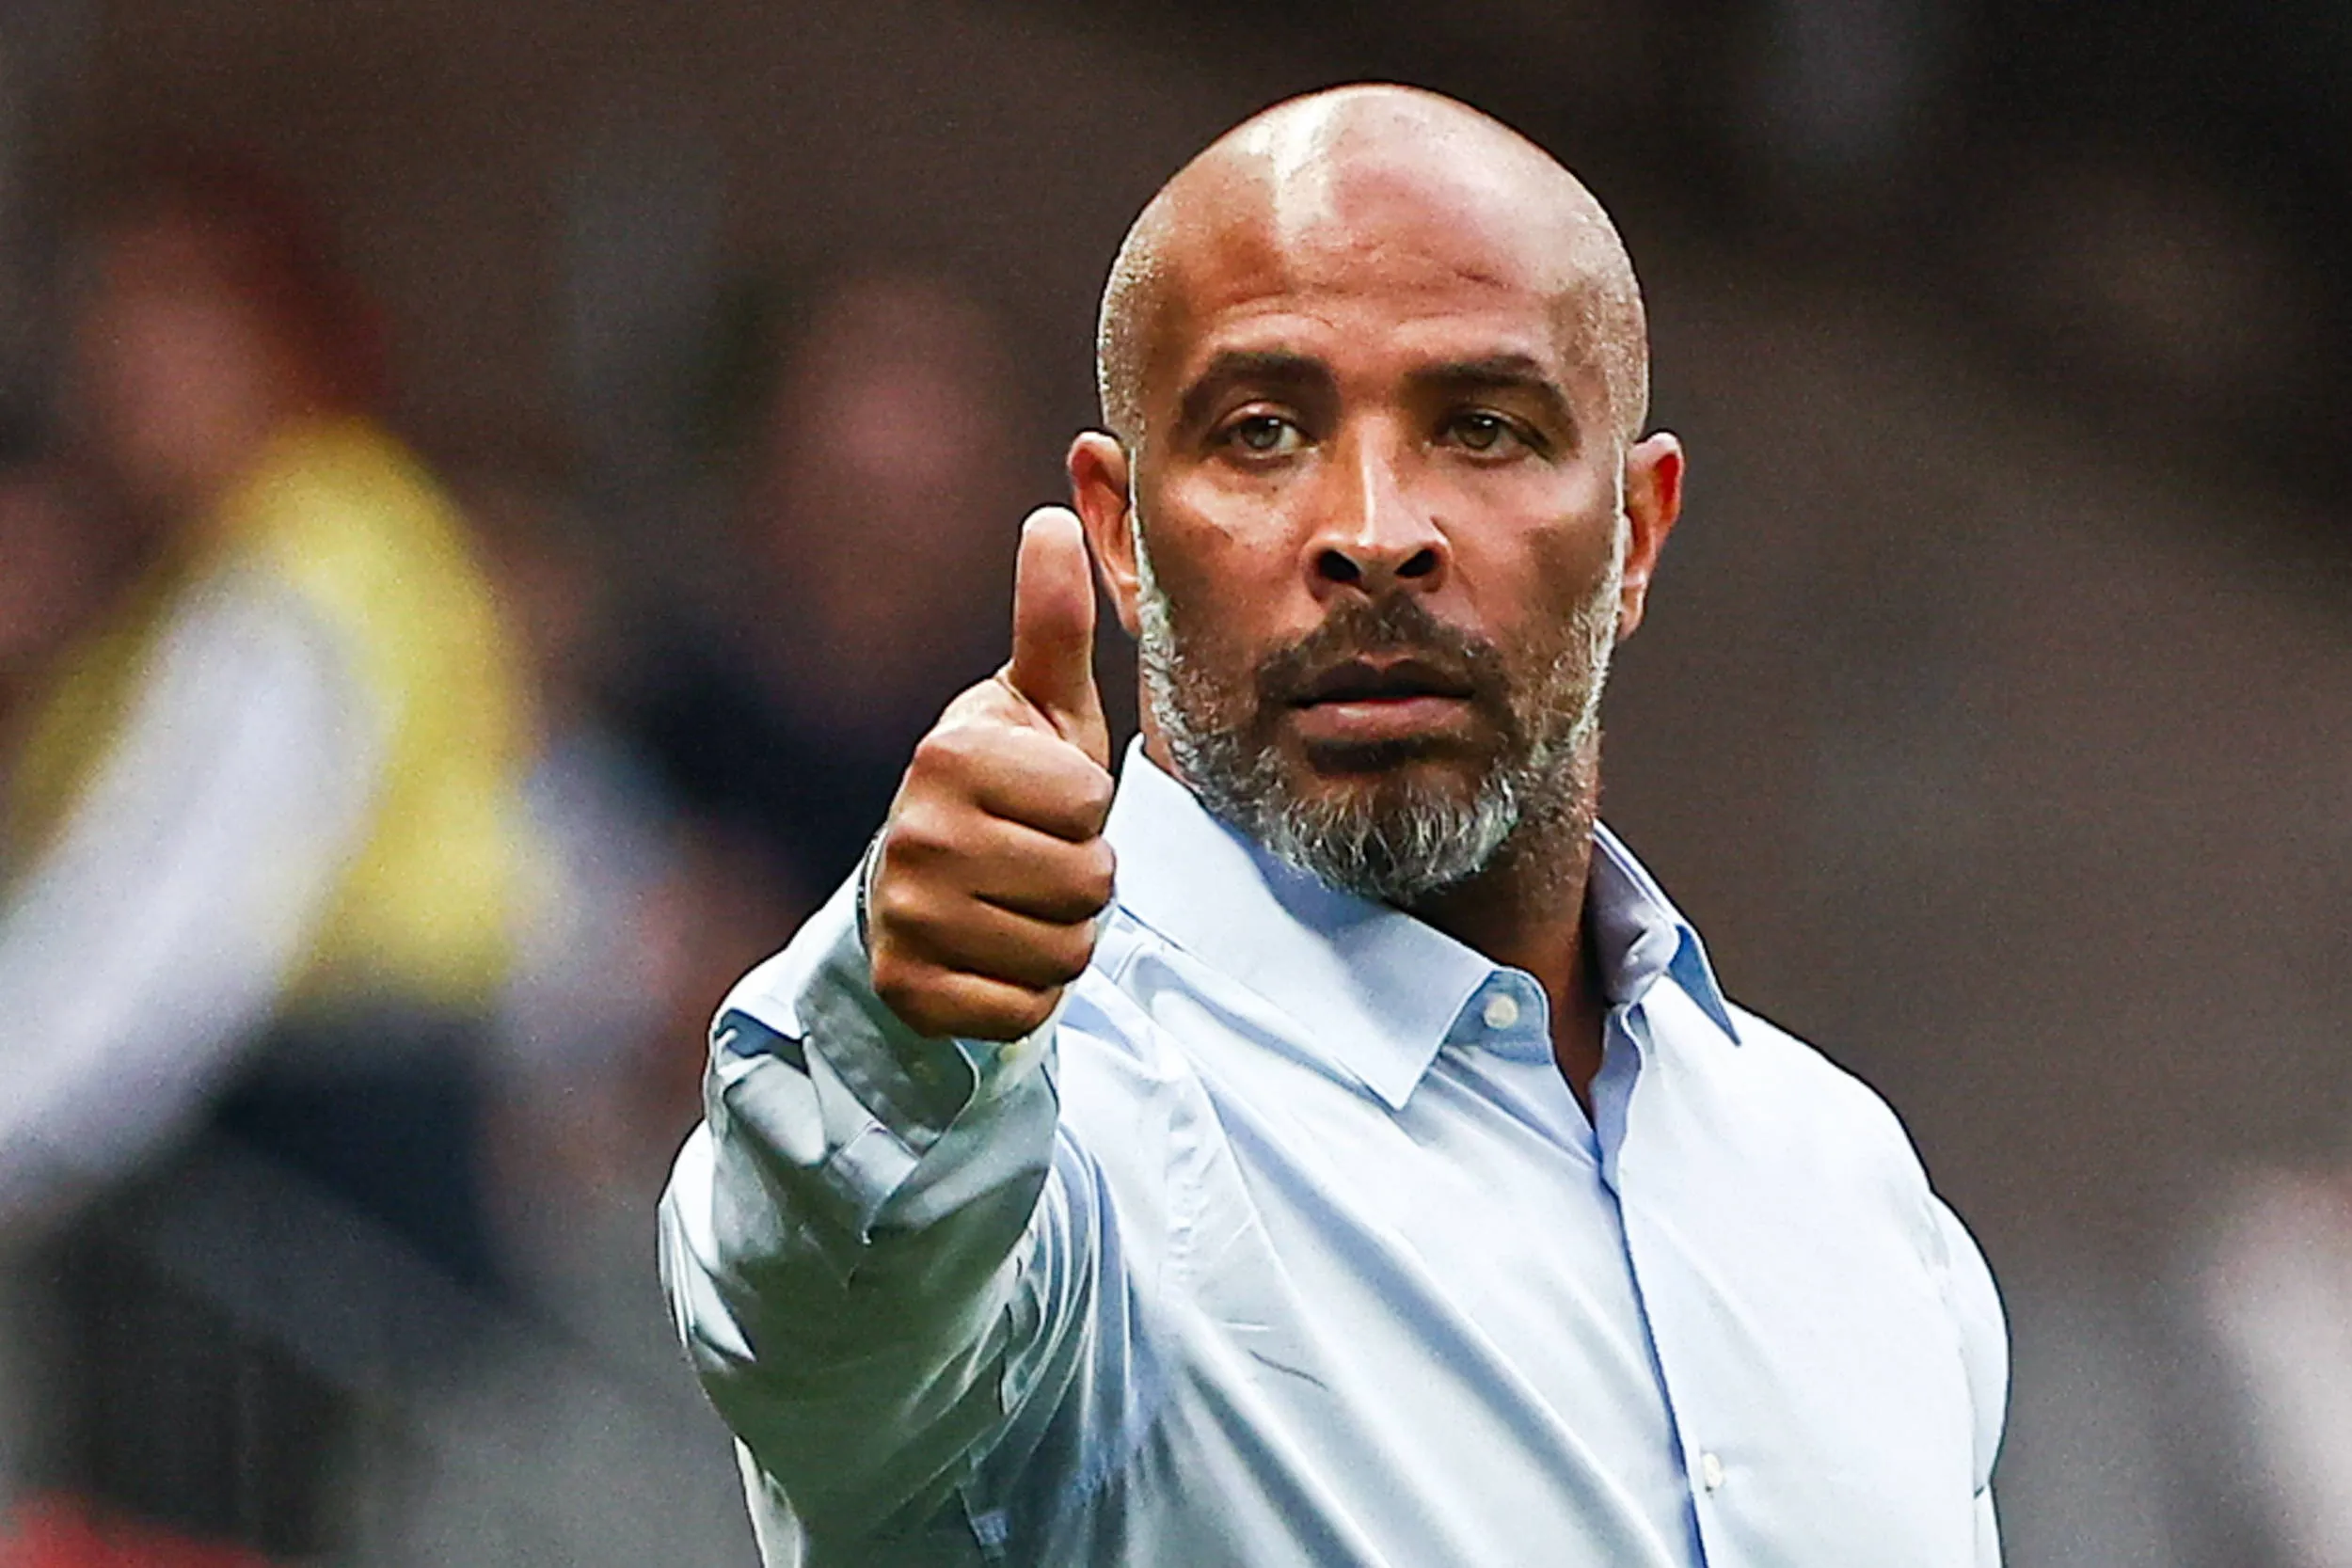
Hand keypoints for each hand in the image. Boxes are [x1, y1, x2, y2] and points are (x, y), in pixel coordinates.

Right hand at [867, 507, 1115, 1040]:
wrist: (923, 892)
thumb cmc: (1004, 791)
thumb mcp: (1039, 708)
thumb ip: (1052, 622)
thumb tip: (1052, 515)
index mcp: (949, 752)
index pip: (1092, 805)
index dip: (1088, 811)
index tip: (1045, 804)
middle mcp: (916, 833)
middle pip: (1088, 885)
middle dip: (1082, 881)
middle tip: (1035, 864)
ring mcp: (907, 917)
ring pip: (1065, 952)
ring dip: (1061, 938)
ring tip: (1018, 907)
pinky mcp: (910, 990)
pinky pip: (1027, 1008)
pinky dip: (1027, 992)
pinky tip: (994, 957)